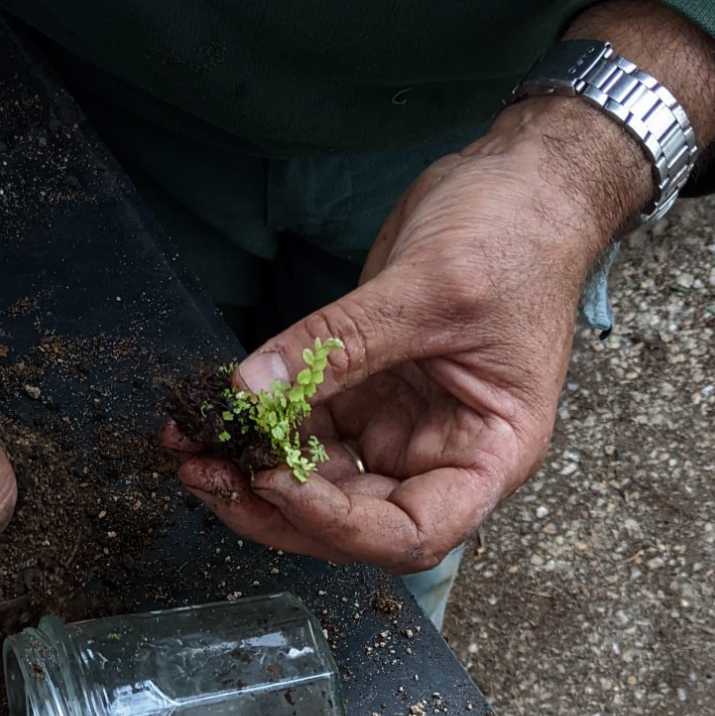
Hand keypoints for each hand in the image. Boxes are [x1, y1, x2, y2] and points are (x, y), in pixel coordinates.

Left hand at [168, 97, 641, 572]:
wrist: (523, 183)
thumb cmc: (516, 237)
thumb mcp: (428, 289)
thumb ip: (340, 344)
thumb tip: (253, 392)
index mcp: (488, 454)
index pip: (413, 532)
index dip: (342, 525)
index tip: (279, 484)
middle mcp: (442, 455)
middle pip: (353, 519)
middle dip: (276, 505)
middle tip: (209, 475)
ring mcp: (399, 426)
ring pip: (317, 480)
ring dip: (252, 471)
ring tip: (191, 446)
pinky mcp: (364, 392)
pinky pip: (303, 426)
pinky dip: (259, 424)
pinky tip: (214, 412)